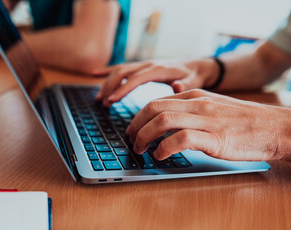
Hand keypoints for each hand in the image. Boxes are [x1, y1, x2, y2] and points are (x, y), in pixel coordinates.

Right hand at [95, 59, 218, 106]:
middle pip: (123, 73)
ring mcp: (143, 65)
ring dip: (107, 83)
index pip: (136, 79)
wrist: (196, 66)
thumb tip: (177, 85)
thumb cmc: (193, 76)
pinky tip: (95, 74)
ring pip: (119, 71)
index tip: (111, 101)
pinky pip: (121, 67)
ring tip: (99, 99)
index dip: (122, 89)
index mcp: (158, 70)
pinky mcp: (140, 67)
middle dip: (111, 87)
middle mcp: (148, 65)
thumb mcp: (193, 82)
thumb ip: (185, 85)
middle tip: (104, 103)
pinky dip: (107, 70)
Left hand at [127, 89, 290, 161]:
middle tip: (130, 140)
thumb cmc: (242, 121)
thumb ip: (189, 112)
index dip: (138, 117)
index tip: (133, 129)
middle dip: (135, 126)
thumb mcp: (212, 108)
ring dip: (144, 137)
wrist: (273, 127)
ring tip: (141, 149)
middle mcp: (196, 104)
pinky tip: (161, 156)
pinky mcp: (214, 137)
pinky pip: (180, 139)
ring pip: (162, 121)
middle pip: (153, 109)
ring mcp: (205, 119)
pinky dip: (164, 148)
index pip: (155, 102)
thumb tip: (164, 124)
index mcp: (194, 96)